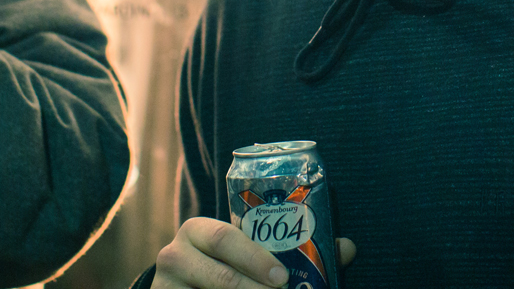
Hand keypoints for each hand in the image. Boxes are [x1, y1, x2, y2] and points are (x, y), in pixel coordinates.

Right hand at [154, 216, 355, 288]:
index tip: (283, 278)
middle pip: (219, 277)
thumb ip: (291, 248)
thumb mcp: (248, 250)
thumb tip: (347, 248)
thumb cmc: (225, 264)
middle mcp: (175, 255)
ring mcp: (166, 286)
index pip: (225, 238)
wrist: (183, 287)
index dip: (255, 258)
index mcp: (198, 230)